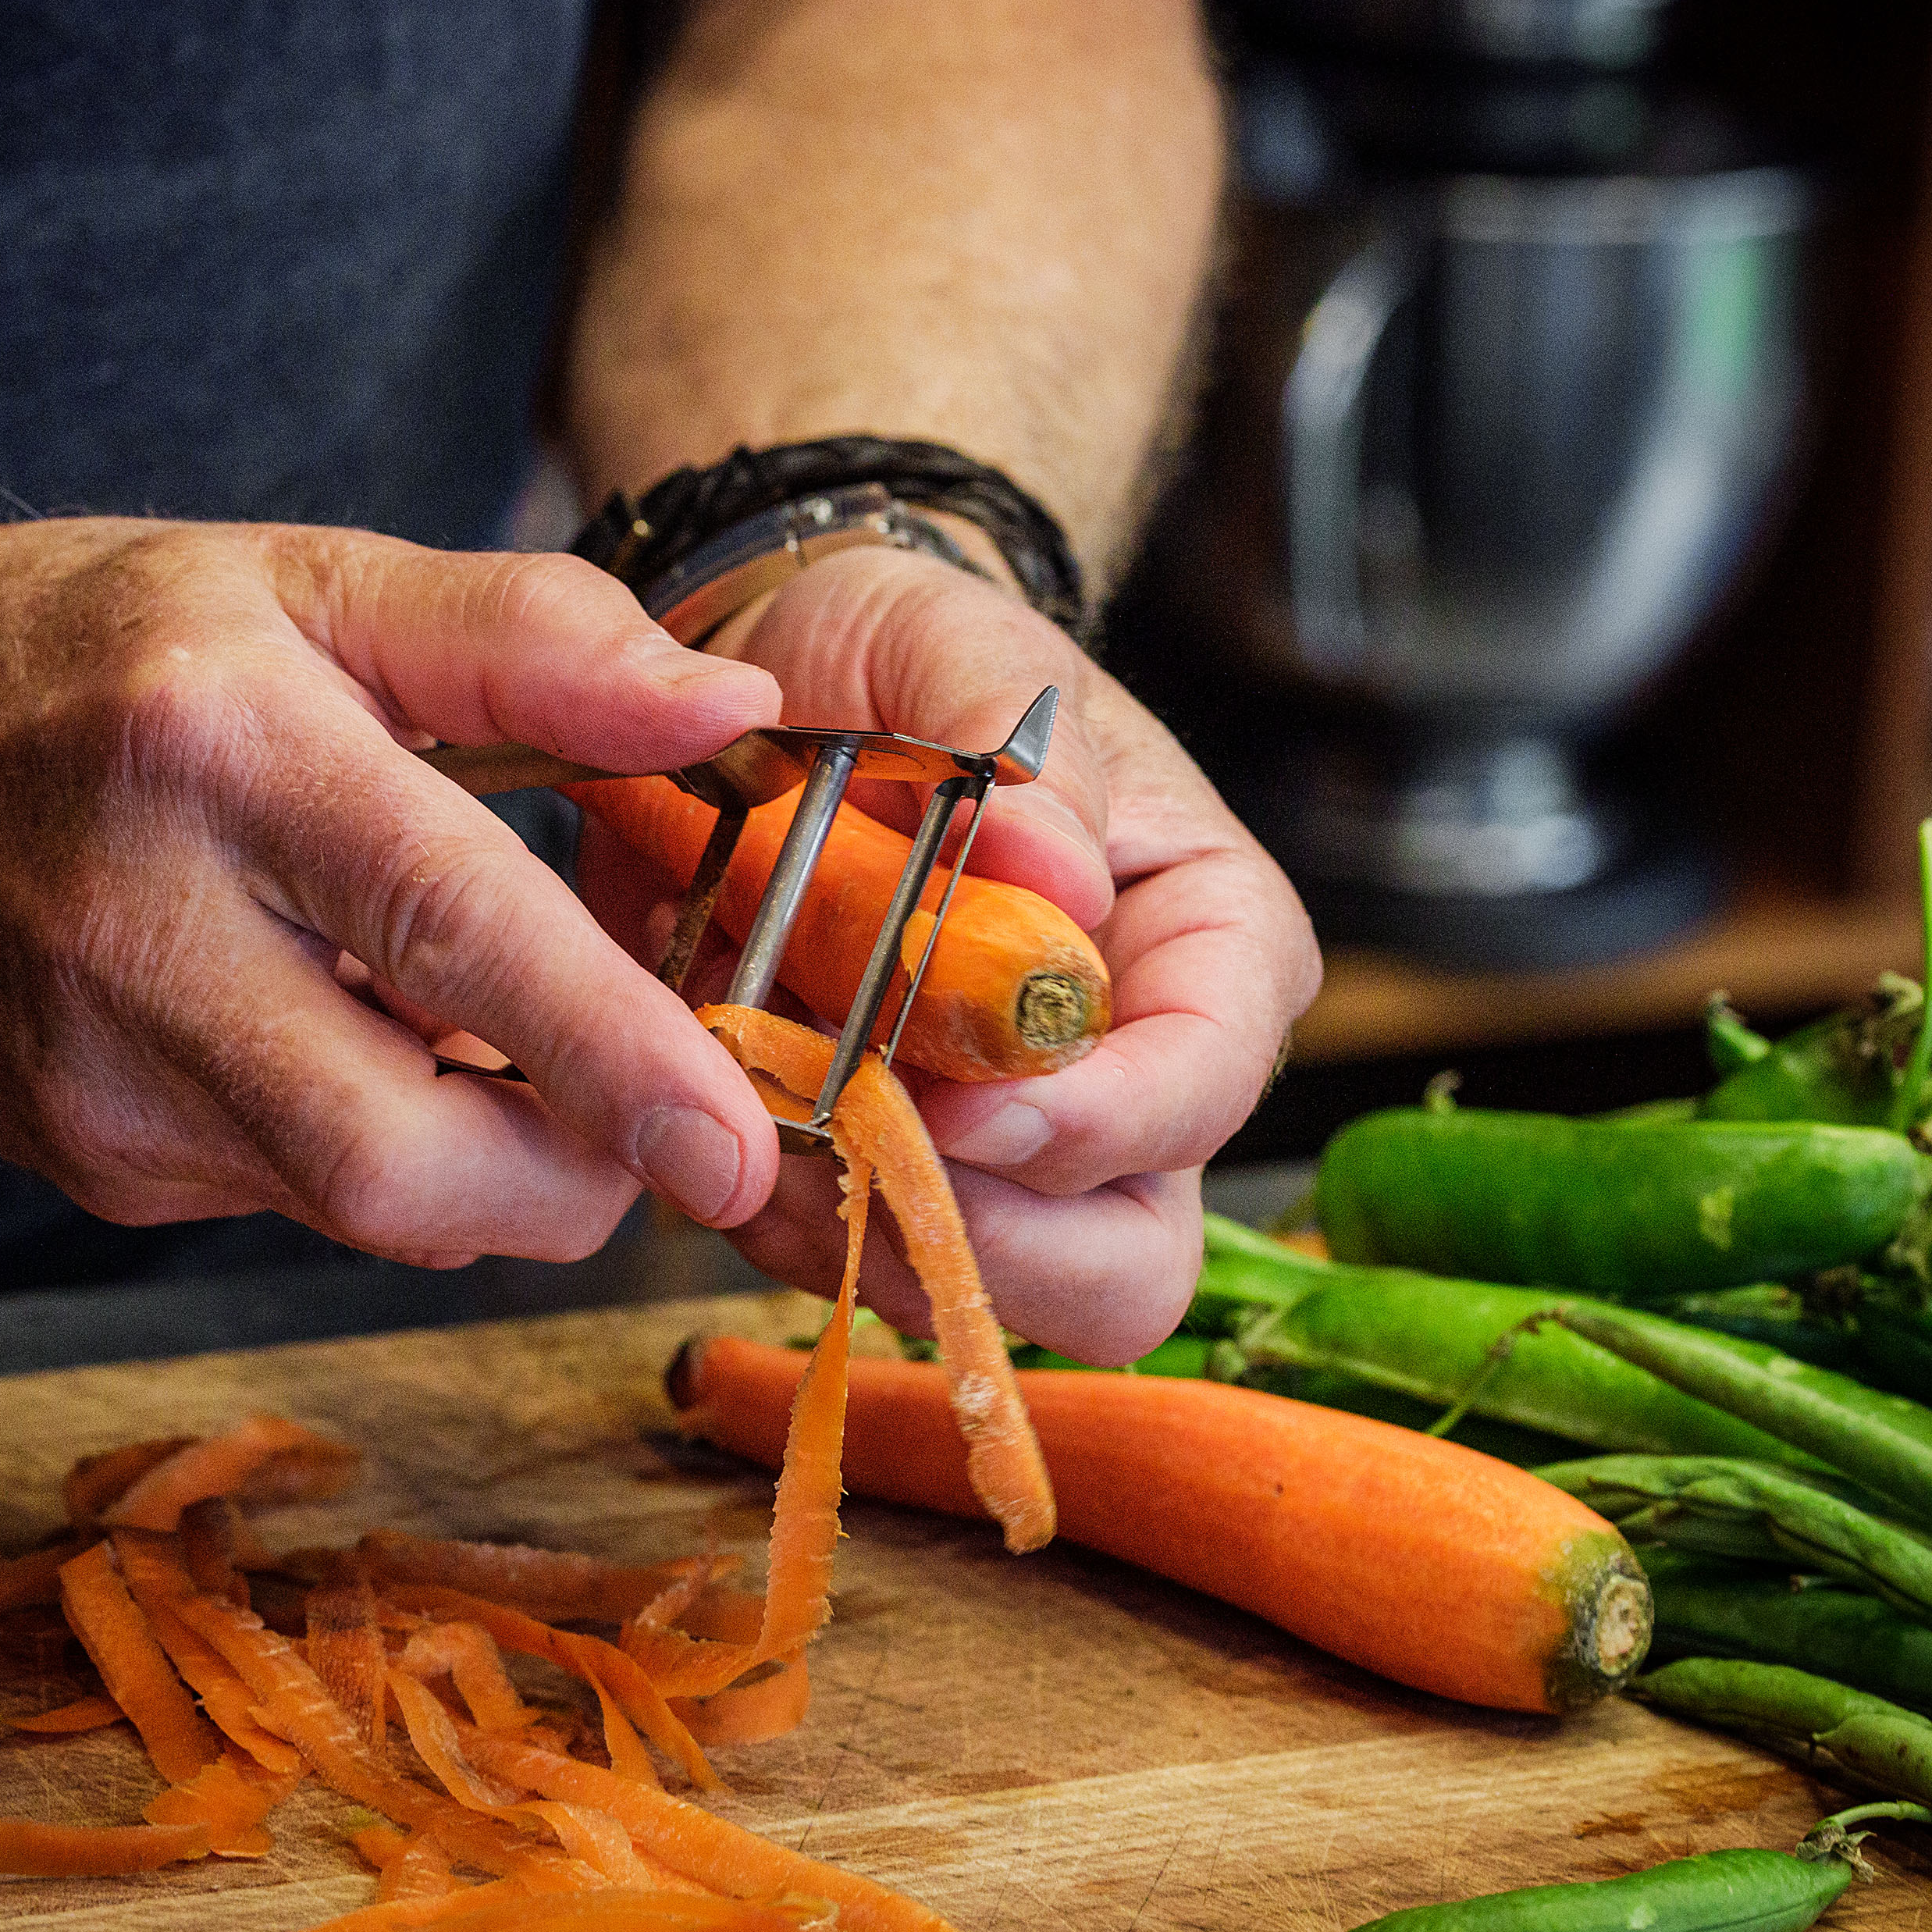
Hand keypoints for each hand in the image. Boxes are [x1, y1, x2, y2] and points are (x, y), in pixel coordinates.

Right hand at [0, 520, 787, 1263]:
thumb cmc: (95, 646)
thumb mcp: (309, 579)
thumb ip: (529, 638)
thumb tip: (725, 709)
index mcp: (218, 746)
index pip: (442, 921)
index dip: (603, 1049)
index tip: (732, 1146)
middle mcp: (136, 932)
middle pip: (394, 1156)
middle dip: (569, 1175)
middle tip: (654, 1114)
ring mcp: (91, 1076)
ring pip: (356, 1203)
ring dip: (480, 1155)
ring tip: (483, 1026)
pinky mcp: (77, 1159)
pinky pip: (287, 1198)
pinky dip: (373, 1145)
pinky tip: (347, 1038)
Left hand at [580, 546, 1320, 1363]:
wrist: (776, 683)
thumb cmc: (899, 656)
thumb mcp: (954, 638)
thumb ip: (1016, 741)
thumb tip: (1057, 871)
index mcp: (1206, 944)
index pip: (1203, 1088)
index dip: (1090, 1127)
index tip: (959, 1107)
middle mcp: (1135, 1076)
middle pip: (1120, 1267)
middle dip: (980, 1236)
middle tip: (849, 1138)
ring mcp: (1011, 1148)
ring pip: (976, 1292)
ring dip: (845, 1219)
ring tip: (755, 1077)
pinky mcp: (891, 1176)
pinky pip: (847, 1262)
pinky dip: (769, 1201)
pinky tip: (724, 1082)